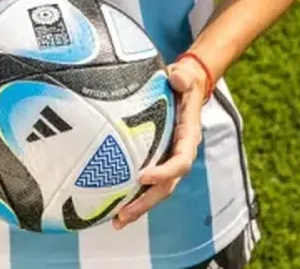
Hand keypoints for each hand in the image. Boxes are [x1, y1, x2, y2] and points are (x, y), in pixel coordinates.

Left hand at [112, 59, 209, 228]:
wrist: (186, 87)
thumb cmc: (183, 82)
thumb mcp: (185, 77)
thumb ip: (182, 78)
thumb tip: (176, 77)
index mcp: (189, 138)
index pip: (180, 161)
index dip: (164, 172)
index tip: (143, 177)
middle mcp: (180, 154)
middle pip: (166, 186)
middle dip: (146, 203)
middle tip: (123, 214)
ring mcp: (168, 160)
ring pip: (155, 191)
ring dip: (137, 208)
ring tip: (116, 221)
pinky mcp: (156, 161)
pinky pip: (145, 183)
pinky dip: (131, 196)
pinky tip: (111, 207)